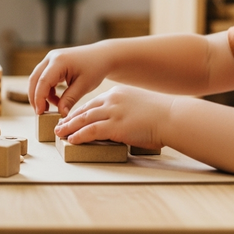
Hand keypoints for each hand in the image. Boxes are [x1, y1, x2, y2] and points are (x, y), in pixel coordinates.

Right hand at [28, 44, 111, 115]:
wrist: (102, 56)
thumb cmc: (95, 68)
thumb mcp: (84, 86)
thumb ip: (70, 99)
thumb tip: (60, 113)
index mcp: (59, 61)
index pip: (43, 82)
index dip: (39, 98)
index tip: (40, 113)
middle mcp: (51, 58)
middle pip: (35, 79)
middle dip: (35, 97)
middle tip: (40, 113)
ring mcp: (50, 59)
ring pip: (37, 79)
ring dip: (41, 94)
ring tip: (51, 108)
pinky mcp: (52, 63)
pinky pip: (43, 78)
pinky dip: (47, 90)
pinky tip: (56, 100)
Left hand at [54, 85, 173, 148]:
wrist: (174, 117)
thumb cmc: (163, 116)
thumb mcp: (140, 106)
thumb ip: (126, 111)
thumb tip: (121, 123)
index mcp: (118, 94)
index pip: (93, 103)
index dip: (80, 111)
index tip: (71, 117)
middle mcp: (112, 100)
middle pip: (85, 110)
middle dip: (70, 118)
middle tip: (59, 125)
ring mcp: (113, 112)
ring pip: (84, 119)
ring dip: (69, 127)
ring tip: (59, 133)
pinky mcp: (115, 126)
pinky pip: (91, 131)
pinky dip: (79, 135)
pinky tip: (72, 139)